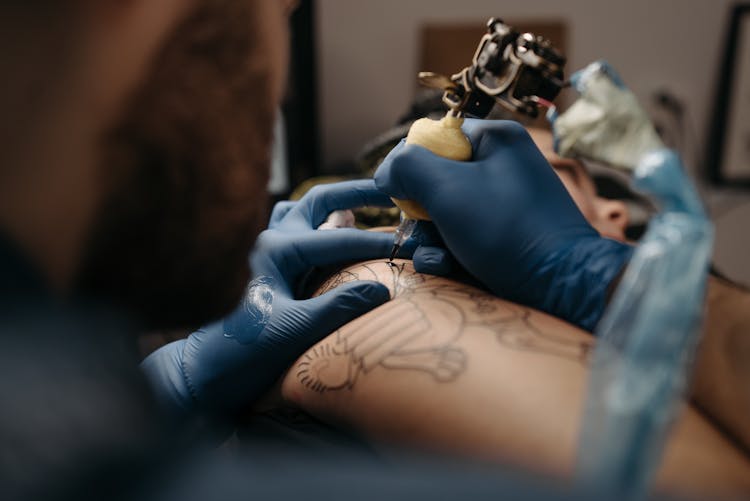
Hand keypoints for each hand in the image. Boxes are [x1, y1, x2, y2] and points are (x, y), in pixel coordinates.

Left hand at [142, 180, 402, 415]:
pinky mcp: (264, 268)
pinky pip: (294, 232)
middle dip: (355, 192)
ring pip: (303, 213)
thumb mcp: (293, 332)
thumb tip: (382, 288)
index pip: (337, 238)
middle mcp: (269, 240)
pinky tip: (330, 237)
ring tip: (365, 209)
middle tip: (391, 189)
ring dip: (333, 207)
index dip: (376, 243)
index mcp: (276, 250)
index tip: (410, 246)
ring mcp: (264, 251)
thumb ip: (337, 307)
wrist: (200, 374)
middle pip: (318, 200)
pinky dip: (316, 227)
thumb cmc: (239, 352)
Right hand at [374, 120, 631, 330]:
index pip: (434, 137)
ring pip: (444, 214)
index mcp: (495, 139)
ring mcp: (504, 203)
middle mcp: (501, 165)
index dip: (412, 166)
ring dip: (429, 239)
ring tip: (439, 258)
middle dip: (420, 212)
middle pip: (435, 180)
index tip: (403, 194)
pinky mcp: (504, 235)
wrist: (562, 283)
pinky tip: (449, 267)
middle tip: (423, 231)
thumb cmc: (505, 228)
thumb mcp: (448, 188)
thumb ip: (408, 167)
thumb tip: (387, 172)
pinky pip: (463, 236)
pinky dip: (449, 253)